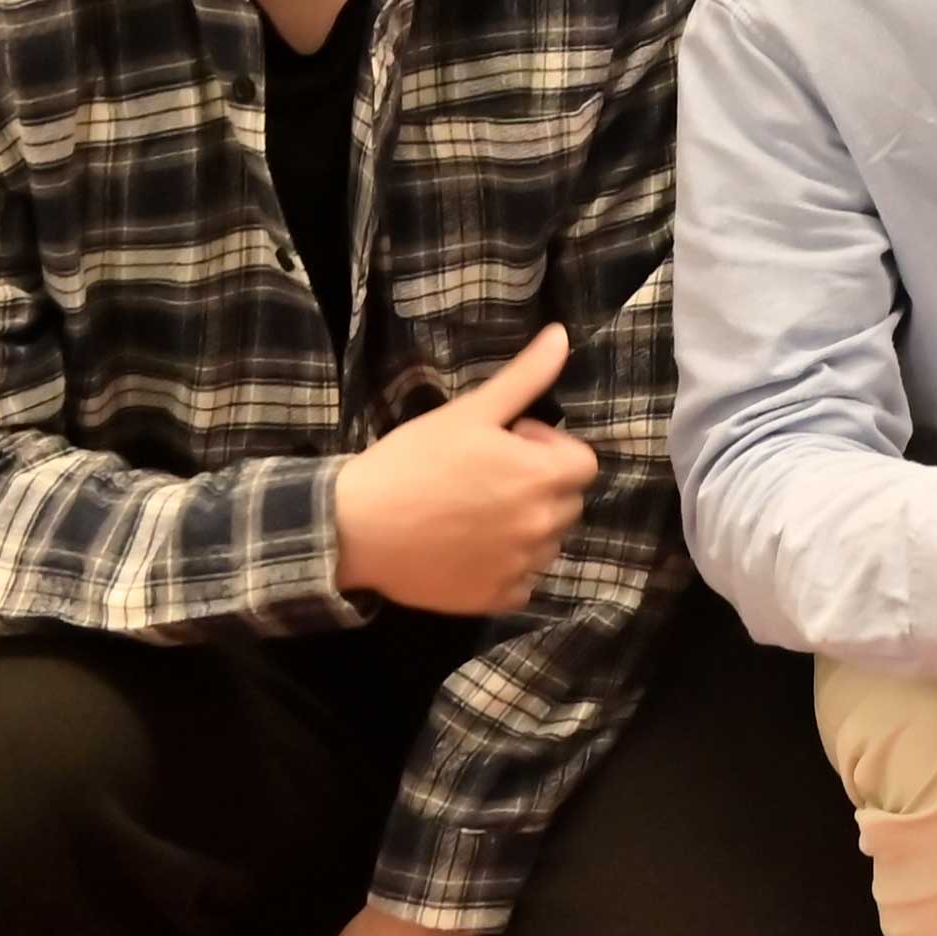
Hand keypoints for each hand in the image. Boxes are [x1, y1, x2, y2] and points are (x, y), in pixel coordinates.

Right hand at [328, 321, 598, 614]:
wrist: (353, 526)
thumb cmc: (412, 462)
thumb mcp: (470, 412)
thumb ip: (525, 377)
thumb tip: (561, 335)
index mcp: (542, 478)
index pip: (583, 463)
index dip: (548, 448)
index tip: (507, 444)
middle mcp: (541, 526)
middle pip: (567, 502)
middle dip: (539, 485)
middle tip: (487, 476)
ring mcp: (518, 567)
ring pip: (547, 543)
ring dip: (526, 526)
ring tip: (475, 512)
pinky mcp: (494, 599)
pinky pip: (523, 581)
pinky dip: (507, 568)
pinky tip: (470, 549)